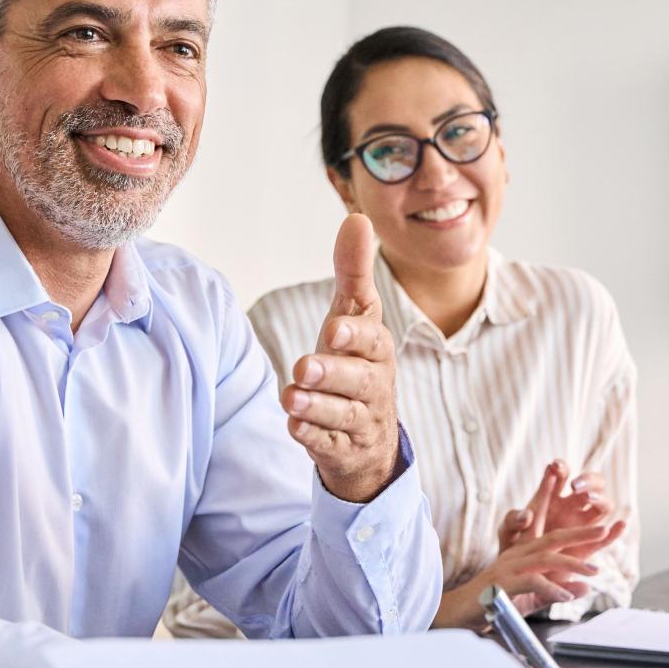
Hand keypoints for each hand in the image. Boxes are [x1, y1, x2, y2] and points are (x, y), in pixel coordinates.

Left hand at [282, 215, 399, 501]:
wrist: (367, 436)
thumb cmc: (354, 364)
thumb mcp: (354, 318)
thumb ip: (353, 271)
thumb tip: (357, 218)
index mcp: (376, 351)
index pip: (372, 340)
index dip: (354, 336)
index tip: (333, 329)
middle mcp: (373, 386)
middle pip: (358, 380)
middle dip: (333, 373)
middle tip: (305, 367)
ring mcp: (359, 421)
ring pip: (342, 414)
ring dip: (317, 407)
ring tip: (291, 398)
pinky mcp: (342, 449)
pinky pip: (329, 445)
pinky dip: (313, 438)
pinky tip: (295, 428)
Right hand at [431, 519, 627, 627]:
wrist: (457, 614)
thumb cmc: (491, 604)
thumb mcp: (531, 598)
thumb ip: (556, 592)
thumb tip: (585, 588)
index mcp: (524, 555)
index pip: (556, 539)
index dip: (580, 533)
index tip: (605, 528)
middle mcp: (517, 555)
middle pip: (553, 539)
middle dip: (581, 533)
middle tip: (605, 530)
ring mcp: (508, 568)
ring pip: (545, 558)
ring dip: (571, 563)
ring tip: (593, 570)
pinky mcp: (502, 584)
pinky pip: (531, 582)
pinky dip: (550, 588)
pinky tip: (566, 595)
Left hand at [498, 462, 614, 550]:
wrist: (520, 575)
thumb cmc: (514, 548)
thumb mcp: (507, 533)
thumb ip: (511, 522)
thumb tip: (526, 515)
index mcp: (550, 498)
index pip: (561, 475)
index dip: (561, 468)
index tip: (554, 467)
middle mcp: (571, 508)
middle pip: (591, 485)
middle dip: (588, 480)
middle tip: (575, 485)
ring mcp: (582, 526)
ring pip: (602, 506)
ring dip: (600, 499)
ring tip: (588, 499)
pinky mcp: (587, 548)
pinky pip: (605, 538)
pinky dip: (615, 531)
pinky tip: (620, 525)